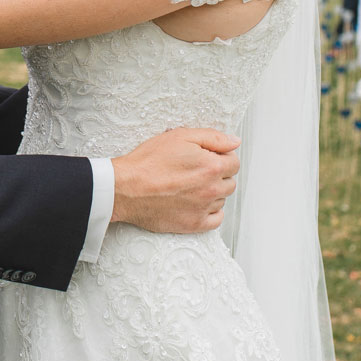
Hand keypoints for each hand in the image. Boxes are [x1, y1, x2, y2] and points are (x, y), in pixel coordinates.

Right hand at [111, 126, 240, 232]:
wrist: (125, 188)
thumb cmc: (148, 161)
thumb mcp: (180, 136)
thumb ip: (212, 137)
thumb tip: (234, 142)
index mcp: (212, 166)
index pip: (234, 162)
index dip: (221, 156)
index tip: (207, 157)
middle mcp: (212, 189)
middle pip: (229, 181)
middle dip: (217, 174)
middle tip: (196, 170)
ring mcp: (203, 208)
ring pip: (222, 199)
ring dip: (212, 192)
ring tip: (190, 185)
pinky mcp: (193, 224)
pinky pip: (216, 220)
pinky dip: (211, 211)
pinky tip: (197, 203)